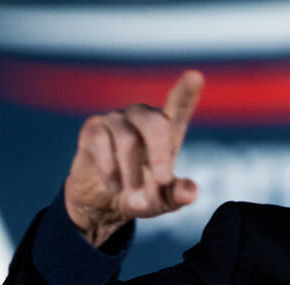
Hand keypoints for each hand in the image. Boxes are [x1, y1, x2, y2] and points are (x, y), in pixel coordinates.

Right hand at [64, 70, 203, 246]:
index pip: (178, 106)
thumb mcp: (163, 201)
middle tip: (164, 181)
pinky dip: (111, 172)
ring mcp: (116, 120)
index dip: (186, 92)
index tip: (196, 76)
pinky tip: (114, 187)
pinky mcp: (93, 128)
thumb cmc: (141, 194)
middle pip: (154, 123)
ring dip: (132, 175)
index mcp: (166, 130)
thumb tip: (190, 193)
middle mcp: (142, 117)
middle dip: (160, 155)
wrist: (102, 203)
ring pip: (127, 141)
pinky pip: (102, 145)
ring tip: (136, 201)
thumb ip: (178, 195)